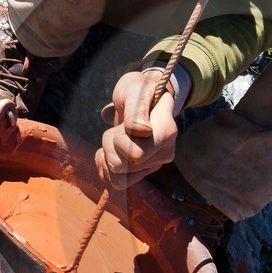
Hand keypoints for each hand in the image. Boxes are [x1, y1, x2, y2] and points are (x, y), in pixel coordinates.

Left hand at [96, 69, 181, 188]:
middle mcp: (164, 153)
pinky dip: (106, 168)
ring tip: (113, 139)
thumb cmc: (139, 89)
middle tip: (117, 129)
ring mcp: (154, 164)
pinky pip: (117, 183)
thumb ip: (137, 109)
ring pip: (119, 179)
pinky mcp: (143, 172)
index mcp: (166, 132)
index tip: (124, 123)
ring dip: (108, 158)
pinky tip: (108, 151)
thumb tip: (142, 131)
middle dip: (110, 146)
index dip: (119, 140)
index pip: (136, 154)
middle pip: (123, 167)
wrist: (144, 96)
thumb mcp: (136, 89)